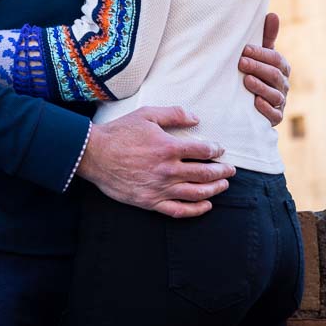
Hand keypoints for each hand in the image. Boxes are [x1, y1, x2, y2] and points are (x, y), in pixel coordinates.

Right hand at [76, 106, 234, 218]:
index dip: (215, 150)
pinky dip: (196, 210)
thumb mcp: (147, 115)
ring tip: (223, 186)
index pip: (202, 150)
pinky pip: (179, 210)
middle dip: (221, 171)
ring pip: (196, 193)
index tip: (220, 150)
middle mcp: (168, 170)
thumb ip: (173, 114)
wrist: (95, 154)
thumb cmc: (120, 133)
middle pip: (204, 173)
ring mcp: (160, 188)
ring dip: (214, 189)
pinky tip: (206, 206)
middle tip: (230, 170)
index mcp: (168, 147)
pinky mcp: (151, 202)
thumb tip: (196, 118)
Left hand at [239, 12, 290, 125]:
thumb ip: (267, 36)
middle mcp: (283, 84)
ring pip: (274, 95)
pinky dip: (265, 108)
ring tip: (246, 80)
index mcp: (282, 67)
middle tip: (241, 62)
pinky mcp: (275, 118)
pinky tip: (255, 103)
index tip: (244, 49)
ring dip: (260, 87)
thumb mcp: (261, 54)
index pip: (276, 59)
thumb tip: (272, 14)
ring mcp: (280, 102)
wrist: (252, 101)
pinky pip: (274, 115)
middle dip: (258, 68)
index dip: (261, 53)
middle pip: (274, 75)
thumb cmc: (256, 70)